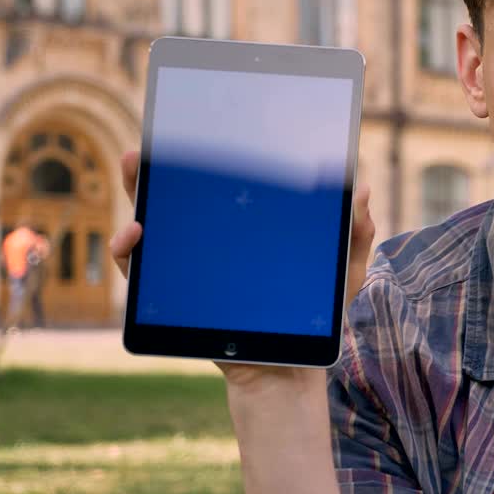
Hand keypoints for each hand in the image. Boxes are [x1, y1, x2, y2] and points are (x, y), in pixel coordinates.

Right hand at [109, 150, 376, 387]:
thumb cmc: (315, 317)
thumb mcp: (343, 272)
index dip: (200, 154)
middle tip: (140, 148)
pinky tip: (136, 239)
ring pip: (150, 229)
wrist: (294, 371)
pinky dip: (131, 255)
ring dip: (135, 199)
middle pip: (174, 197)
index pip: (218, 182)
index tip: (189, 123)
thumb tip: (363, 188)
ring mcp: (189, 269)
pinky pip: (142, 275)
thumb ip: (356, 233)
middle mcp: (212, 243)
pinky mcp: (176, 299)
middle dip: (152, 167)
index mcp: (247, 228)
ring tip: (136, 176)